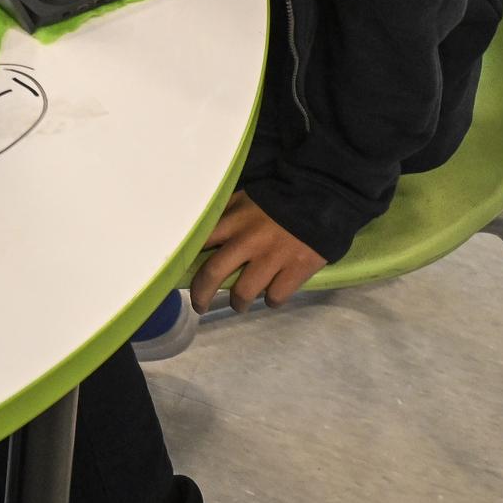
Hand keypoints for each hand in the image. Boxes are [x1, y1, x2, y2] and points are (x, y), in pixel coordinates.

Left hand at [192, 191, 325, 314]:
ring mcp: (273, 258)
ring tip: (239, 303)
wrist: (322, 197)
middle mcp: (248, 241)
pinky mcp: (296, 270)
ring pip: (244, 293)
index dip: (187, 260)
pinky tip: (271, 295)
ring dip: (238, 302)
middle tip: (200, 305)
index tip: (180, 272)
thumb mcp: (247, 198)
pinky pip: (275, 297)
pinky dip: (271, 300)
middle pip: (213, 274)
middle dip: (201, 295)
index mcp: (233, 220)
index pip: (200, 243)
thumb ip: (226, 214)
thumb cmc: (279, 198)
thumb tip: (203, 231)